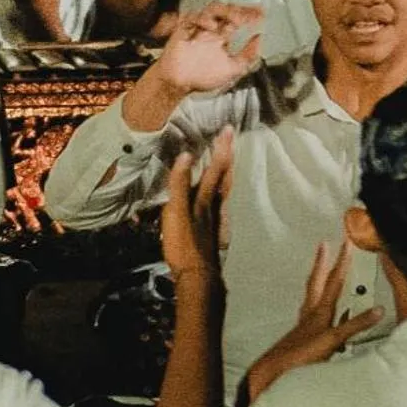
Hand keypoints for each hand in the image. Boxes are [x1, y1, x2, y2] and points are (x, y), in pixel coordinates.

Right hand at [153, 3, 262, 95]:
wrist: (179, 83)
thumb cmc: (202, 78)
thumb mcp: (233, 69)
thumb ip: (248, 55)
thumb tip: (259, 40)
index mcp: (221, 38)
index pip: (236, 21)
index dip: (249, 15)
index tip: (261, 13)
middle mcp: (210, 31)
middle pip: (226, 11)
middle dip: (239, 10)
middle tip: (249, 15)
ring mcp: (198, 28)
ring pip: (212, 9)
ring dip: (225, 11)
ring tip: (235, 20)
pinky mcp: (184, 28)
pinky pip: (193, 16)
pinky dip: (202, 19)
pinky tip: (211, 26)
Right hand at [159, 127, 232, 277]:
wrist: (198, 277)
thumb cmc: (185, 244)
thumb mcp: (177, 212)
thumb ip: (180, 184)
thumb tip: (187, 154)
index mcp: (206, 198)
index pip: (216, 168)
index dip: (221, 148)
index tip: (228, 129)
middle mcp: (215, 205)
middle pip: (225, 177)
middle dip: (227, 157)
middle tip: (230, 139)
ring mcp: (215, 218)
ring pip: (224, 189)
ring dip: (226, 172)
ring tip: (226, 160)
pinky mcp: (212, 230)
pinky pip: (218, 201)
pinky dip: (220, 189)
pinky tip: (216, 195)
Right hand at [243, 241, 383, 403]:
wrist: (265, 382)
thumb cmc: (282, 371)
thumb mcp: (302, 357)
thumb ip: (318, 348)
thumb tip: (334, 345)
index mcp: (306, 321)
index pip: (316, 287)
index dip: (321, 267)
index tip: (326, 250)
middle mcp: (311, 319)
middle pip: (323, 282)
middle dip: (333, 261)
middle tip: (342, 242)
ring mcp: (318, 327)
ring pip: (332, 293)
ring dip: (341, 273)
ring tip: (351, 255)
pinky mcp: (325, 342)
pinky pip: (347, 328)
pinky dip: (363, 320)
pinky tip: (378, 311)